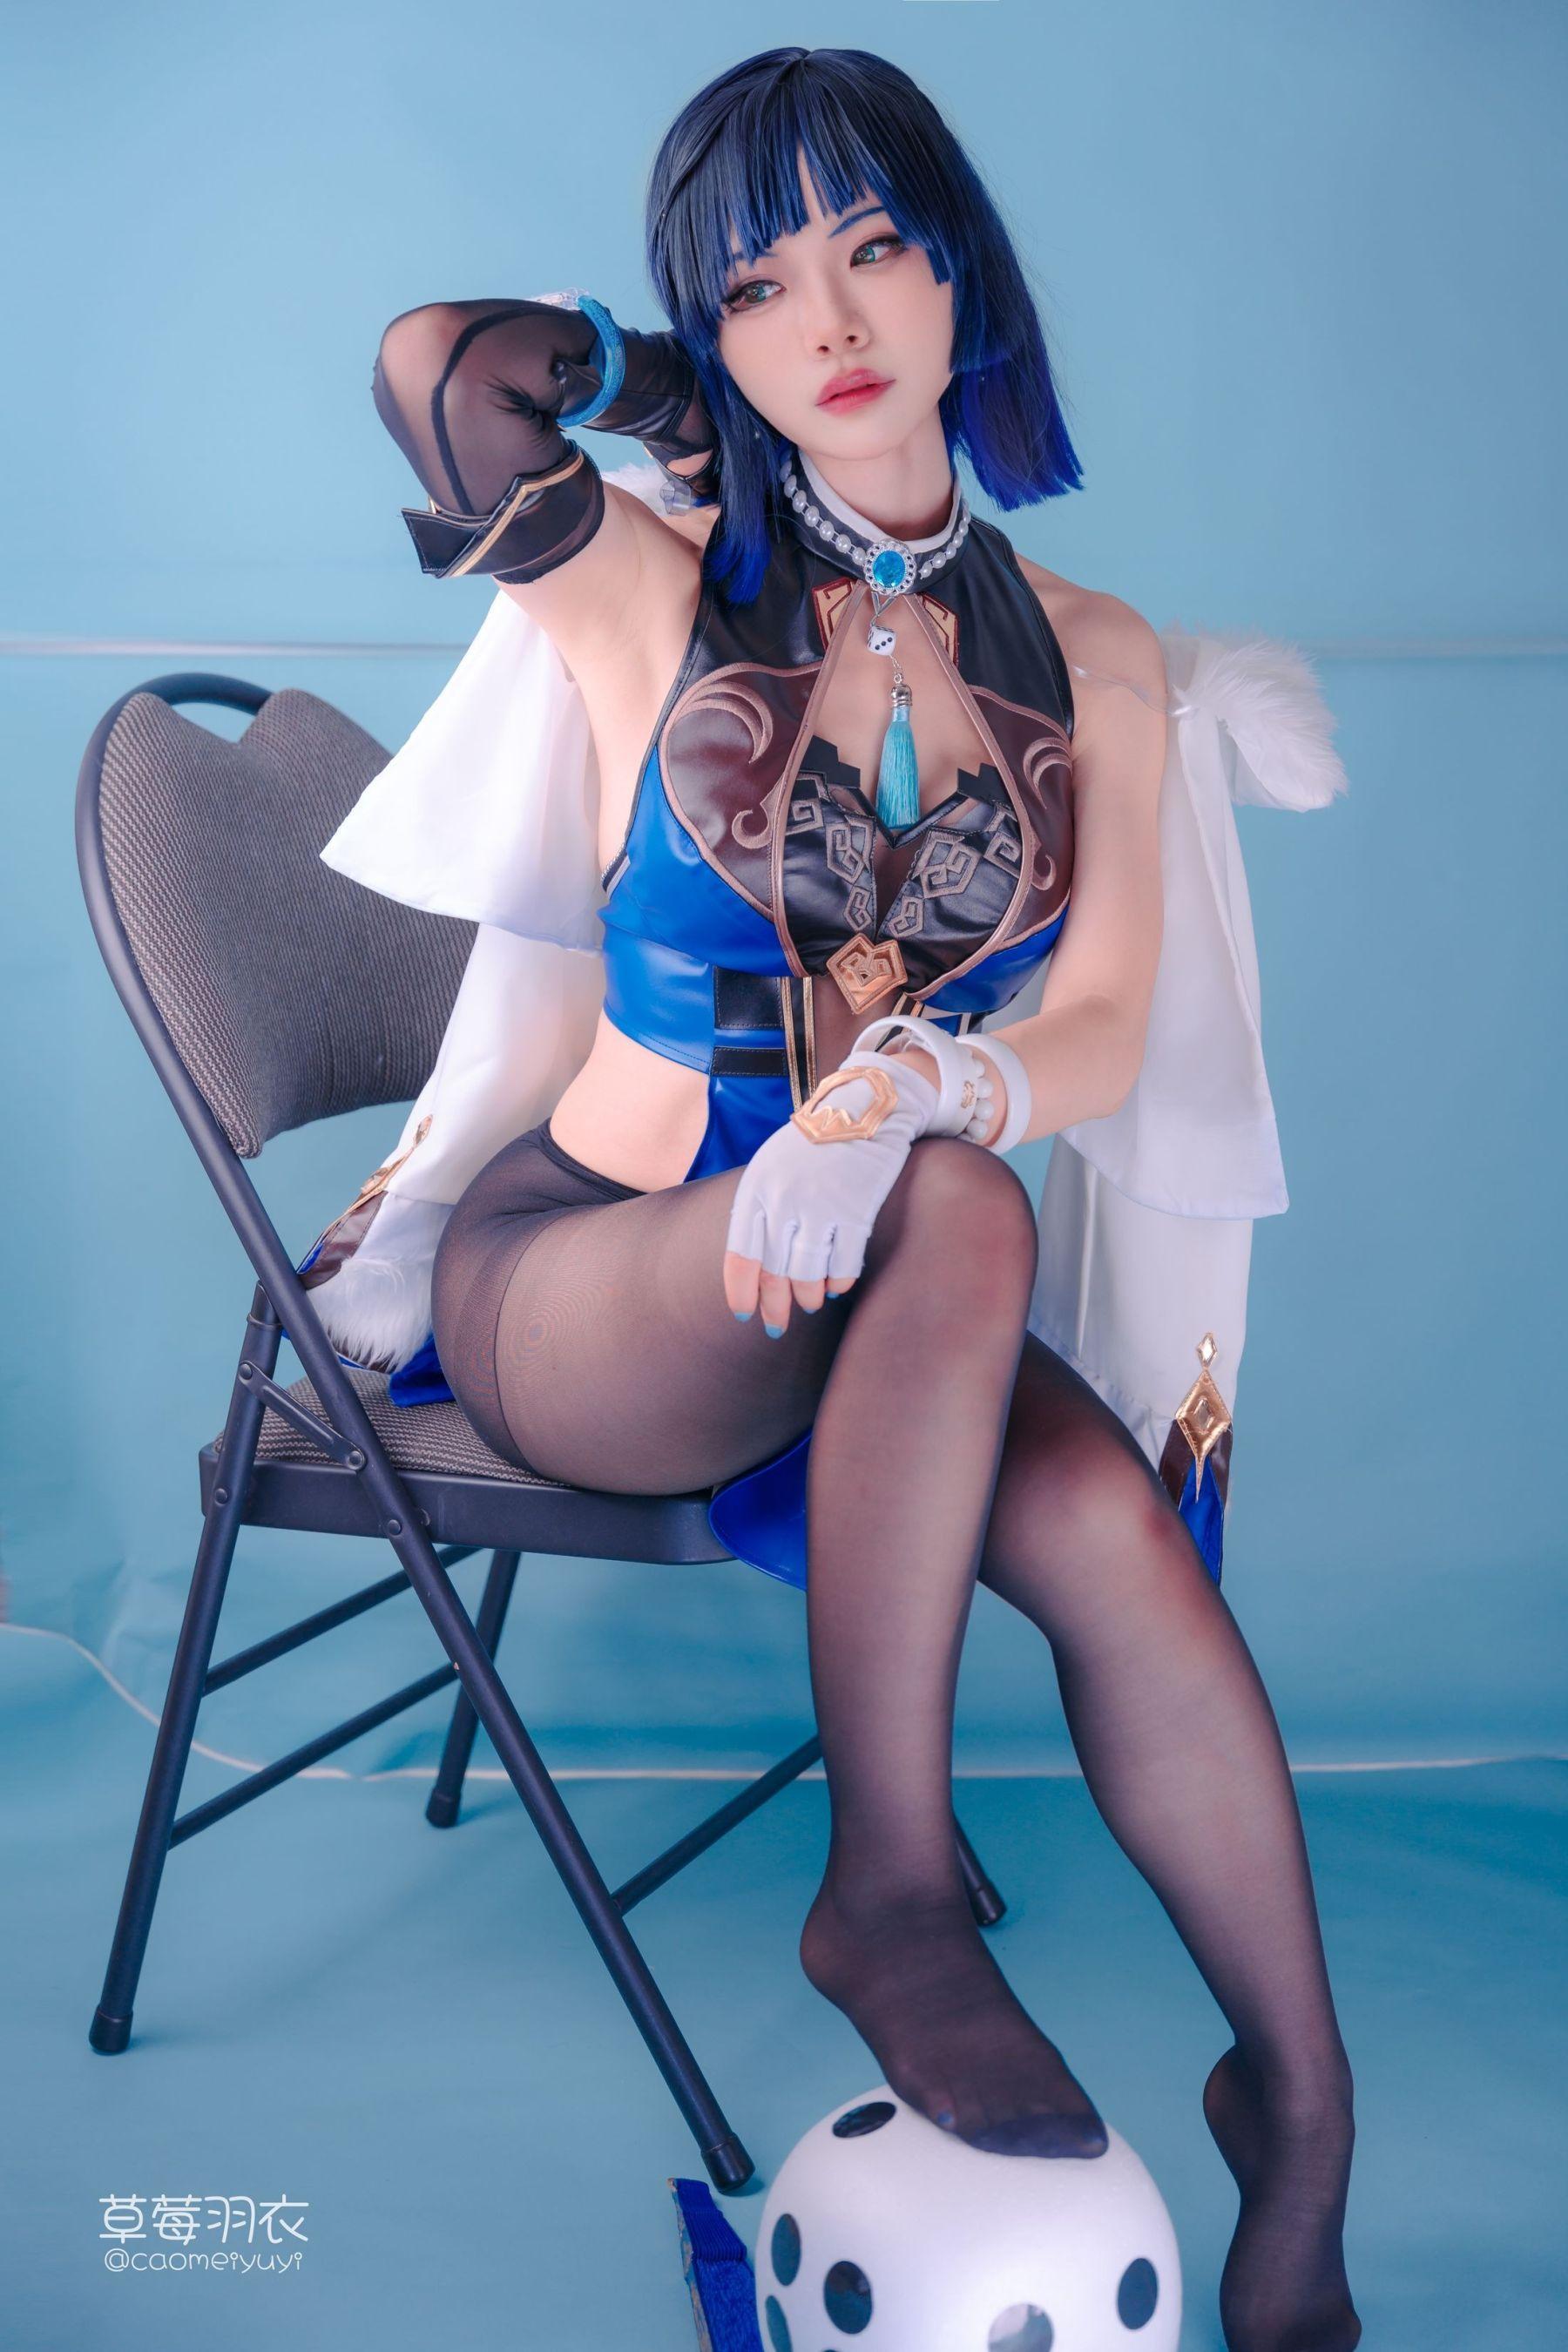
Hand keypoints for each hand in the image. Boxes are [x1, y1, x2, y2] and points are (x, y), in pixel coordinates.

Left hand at [722, 1053, 940, 1336]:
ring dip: (808, 1296)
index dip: (741, 1292)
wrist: (864, 1108)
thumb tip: (757, 1265)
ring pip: (808, 1275)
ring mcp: (820, 1208)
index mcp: (756, 1190)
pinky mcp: (856, 1212)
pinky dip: (838, 1282)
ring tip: (810, 1301)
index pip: (741, 1256)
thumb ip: (761, 1209)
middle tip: (777, 1325)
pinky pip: (843, 1266)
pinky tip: (836, 1286)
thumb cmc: (814, 1142)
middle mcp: (783, 1201)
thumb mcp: (772, 1166)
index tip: (744, 1314)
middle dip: (775, 1305)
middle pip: (773, 1273)